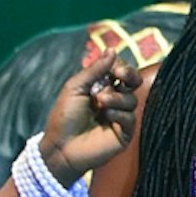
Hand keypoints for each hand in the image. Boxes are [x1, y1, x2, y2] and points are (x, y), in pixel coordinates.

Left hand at [40, 37, 141, 182]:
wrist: (61, 146)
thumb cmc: (64, 116)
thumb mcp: (76, 87)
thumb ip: (95, 70)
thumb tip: (112, 50)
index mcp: (101, 87)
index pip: (120, 71)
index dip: (120, 67)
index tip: (114, 69)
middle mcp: (113, 100)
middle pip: (133, 81)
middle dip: (129, 75)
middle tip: (119, 75)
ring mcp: (120, 117)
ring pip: (131, 99)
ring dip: (116, 98)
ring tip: (100, 103)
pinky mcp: (124, 133)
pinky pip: (130, 118)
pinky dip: (118, 114)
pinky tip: (105, 117)